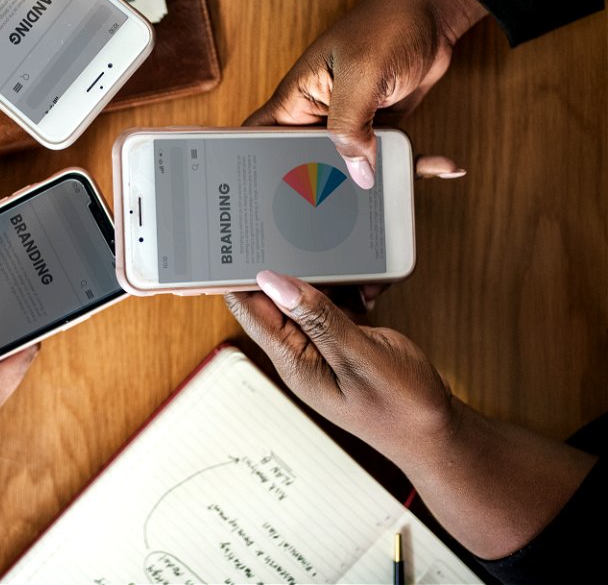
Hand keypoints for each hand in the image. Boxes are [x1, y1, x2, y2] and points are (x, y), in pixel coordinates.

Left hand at [227, 271, 598, 559]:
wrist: (436, 434)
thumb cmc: (401, 407)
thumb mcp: (361, 357)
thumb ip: (318, 319)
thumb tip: (272, 282)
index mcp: (292, 360)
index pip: (249, 309)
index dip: (238, 275)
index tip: (241, 240)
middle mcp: (297, 351)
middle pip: (275, 297)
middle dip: (294, 269)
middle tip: (313, 244)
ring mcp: (318, 345)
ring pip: (307, 296)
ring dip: (329, 280)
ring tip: (358, 277)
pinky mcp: (338, 339)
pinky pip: (331, 304)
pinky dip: (348, 292)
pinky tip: (368, 293)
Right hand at [246, 0, 486, 188]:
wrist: (433, 12)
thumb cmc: (387, 26)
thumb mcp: (362, 76)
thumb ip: (350, 126)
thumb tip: (357, 174)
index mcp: (296, 99)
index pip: (258, 136)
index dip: (254, 165)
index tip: (264, 195)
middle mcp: (317, 114)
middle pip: (306, 162)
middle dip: (325, 187)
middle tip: (347, 207)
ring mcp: (347, 122)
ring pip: (350, 166)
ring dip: (379, 179)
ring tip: (404, 188)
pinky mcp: (376, 126)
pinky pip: (386, 155)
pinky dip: (412, 163)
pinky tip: (441, 165)